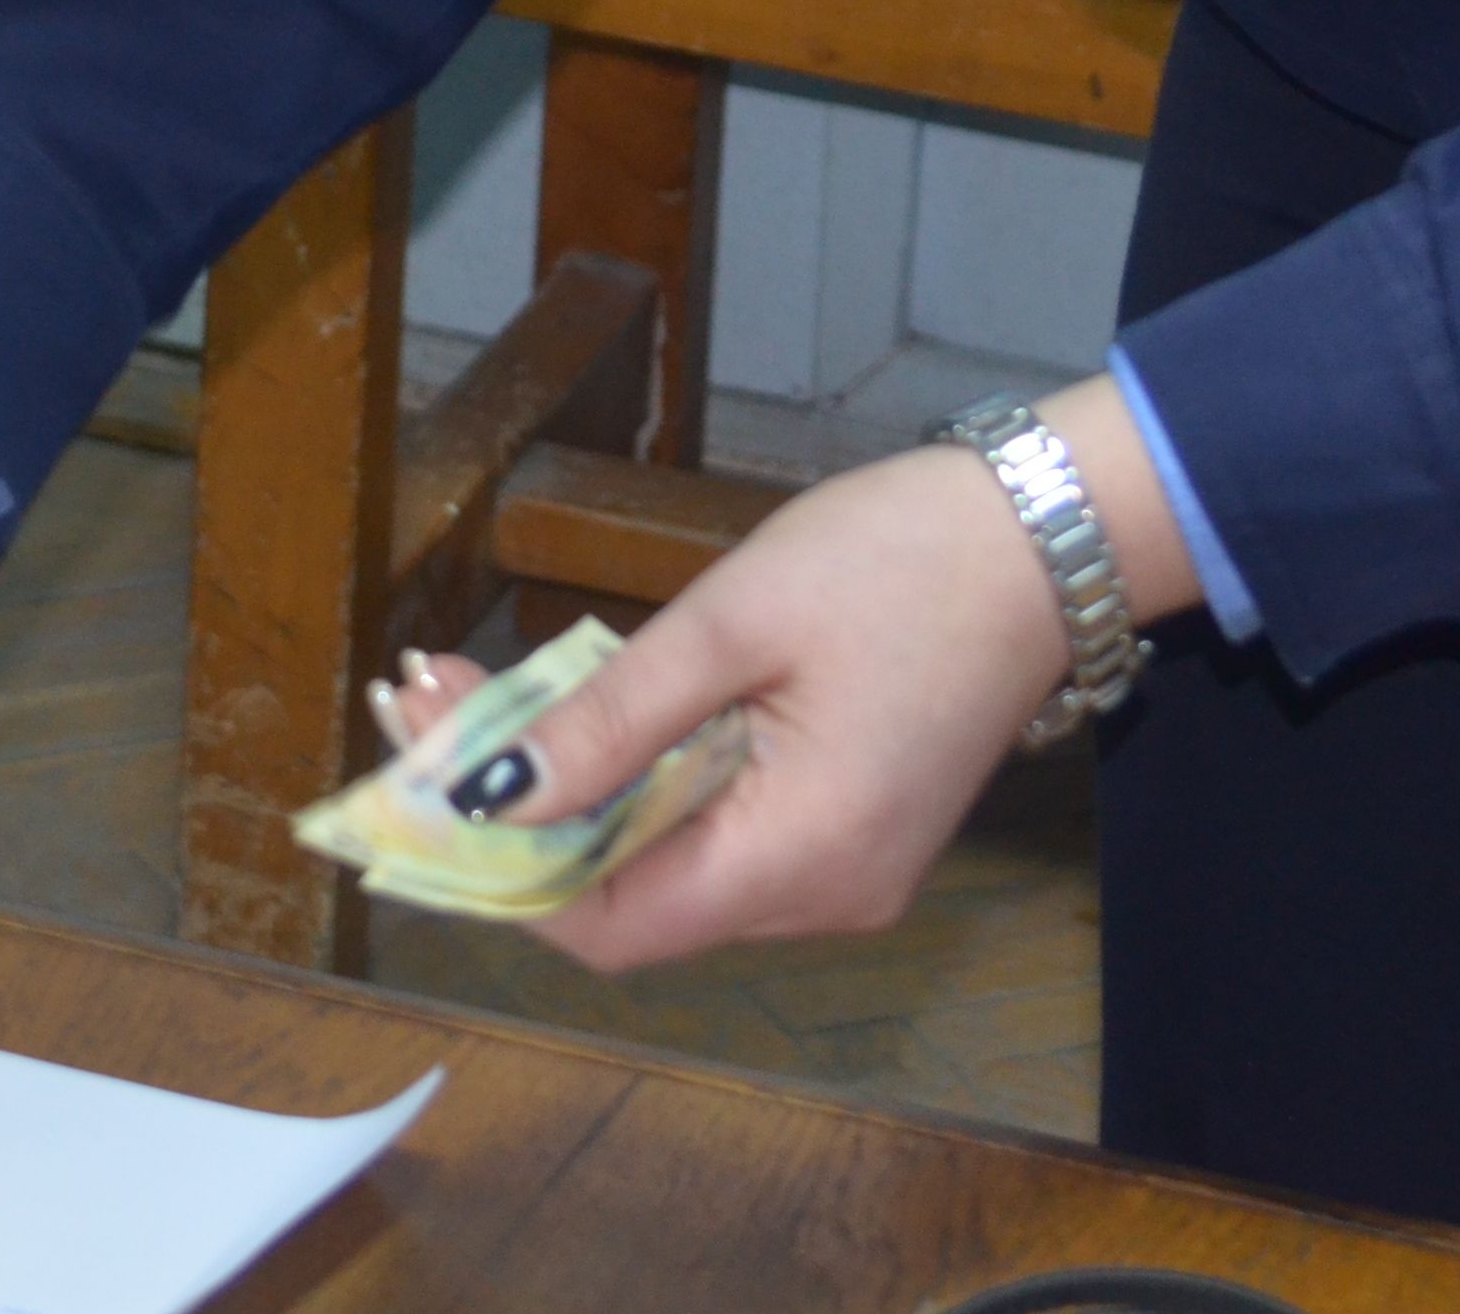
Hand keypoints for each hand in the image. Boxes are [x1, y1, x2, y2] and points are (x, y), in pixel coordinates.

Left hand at [415, 372, 1190, 970]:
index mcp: (802, 858)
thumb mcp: (733, 622)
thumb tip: (489, 794)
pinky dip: (633, 785)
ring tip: (473, 694)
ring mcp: (843, 871)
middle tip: (425, 702)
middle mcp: (824, 896)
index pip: (607, 926)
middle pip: (627, 899)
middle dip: (511, 813)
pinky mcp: (848, 831)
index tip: (412, 778)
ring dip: (563, 794)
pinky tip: (577, 714)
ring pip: (664, 867)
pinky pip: (714, 835)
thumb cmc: (899, 560)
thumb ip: (611, 721)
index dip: (498, 871)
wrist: (1047, 533)